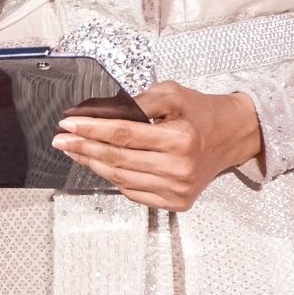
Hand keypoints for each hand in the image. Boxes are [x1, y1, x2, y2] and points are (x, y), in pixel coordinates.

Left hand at [50, 82, 262, 211]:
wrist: (232, 135)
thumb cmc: (200, 112)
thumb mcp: (172, 93)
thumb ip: (138, 102)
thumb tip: (102, 113)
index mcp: (179, 139)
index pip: (122, 135)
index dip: (91, 129)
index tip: (68, 124)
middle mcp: (179, 168)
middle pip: (117, 159)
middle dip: (84, 148)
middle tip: (61, 139)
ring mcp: (178, 189)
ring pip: (122, 178)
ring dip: (93, 164)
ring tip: (75, 151)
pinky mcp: (177, 202)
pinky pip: (134, 193)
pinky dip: (114, 179)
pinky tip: (100, 165)